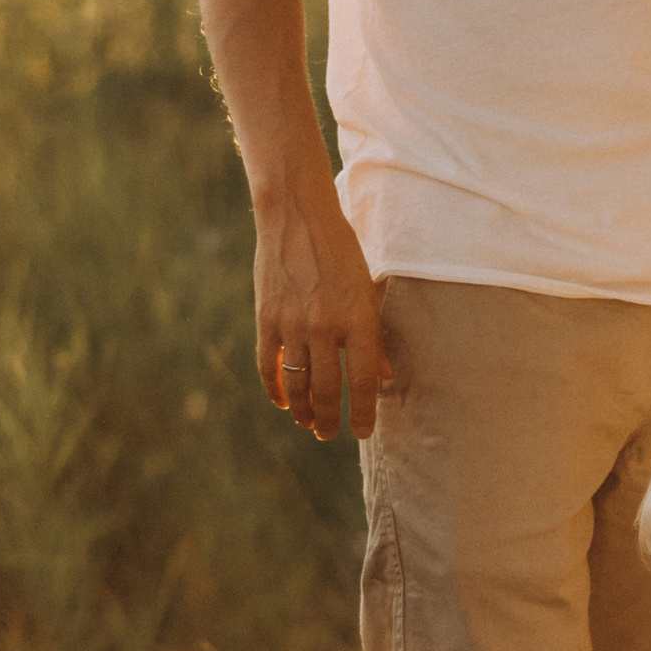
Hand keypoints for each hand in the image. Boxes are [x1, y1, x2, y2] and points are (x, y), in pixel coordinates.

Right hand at [255, 203, 389, 440]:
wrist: (297, 216)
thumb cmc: (340, 250)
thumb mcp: (366, 289)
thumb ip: (373, 335)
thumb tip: (383, 376)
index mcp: (357, 319)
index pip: (362, 381)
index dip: (362, 412)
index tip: (362, 432)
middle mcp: (325, 327)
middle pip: (326, 390)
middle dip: (329, 419)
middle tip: (330, 434)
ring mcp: (292, 325)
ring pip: (296, 384)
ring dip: (303, 411)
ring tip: (308, 424)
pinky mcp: (267, 319)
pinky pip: (268, 365)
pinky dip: (275, 389)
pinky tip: (282, 402)